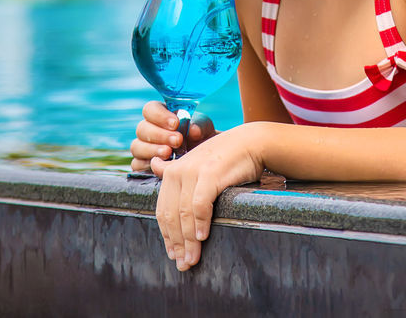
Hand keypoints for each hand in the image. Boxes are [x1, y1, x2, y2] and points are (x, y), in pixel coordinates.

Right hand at [130, 101, 215, 171]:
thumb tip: (193, 130)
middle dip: (159, 135)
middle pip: (142, 128)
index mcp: (161, 116)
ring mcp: (144, 148)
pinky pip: (136, 165)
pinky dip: (147, 165)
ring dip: (153, 149)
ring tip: (169, 153)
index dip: (159, 115)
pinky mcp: (142, 166)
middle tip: (177, 140)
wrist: (204, 161)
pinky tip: (161, 166)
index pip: (150, 109)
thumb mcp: (204, 129)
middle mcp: (149, 131)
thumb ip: (200, 125)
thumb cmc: (201, 139)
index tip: (175, 123)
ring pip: (136, 146)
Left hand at [151, 123, 263, 271]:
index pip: (162, 210)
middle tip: (183, 263)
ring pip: (184, 214)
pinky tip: (202, 237)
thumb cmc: (225, 156)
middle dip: (176, 243)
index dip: (167, 235)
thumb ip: (175, 168)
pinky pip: (200, 204)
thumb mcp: (196, 162)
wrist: (250, 142)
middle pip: (171, 215)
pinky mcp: (210, 174)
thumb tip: (155, 167)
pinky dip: (200, 223)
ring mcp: (193, 172)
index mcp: (172, 172)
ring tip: (192, 258)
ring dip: (188, 240)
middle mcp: (178, 171)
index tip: (173, 253)